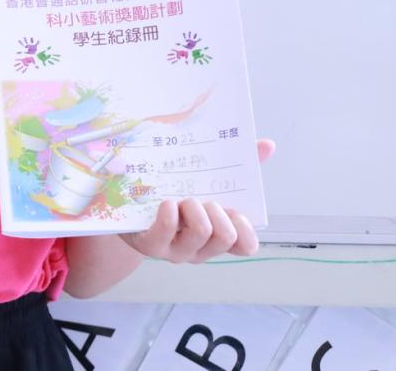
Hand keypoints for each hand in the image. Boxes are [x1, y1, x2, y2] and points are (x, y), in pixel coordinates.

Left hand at [119, 138, 275, 262]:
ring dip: (195, 208)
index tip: (235, 209)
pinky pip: (166, 231)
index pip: (246, 246)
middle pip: (225, 237)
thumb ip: (239, 165)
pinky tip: (166, 202)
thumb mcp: (205, 180)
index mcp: (217, 236)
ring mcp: (175, 249)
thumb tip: (267, 145)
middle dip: (218, 212)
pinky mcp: (150, 245)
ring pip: (202, 232)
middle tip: (203, 200)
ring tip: (183, 199)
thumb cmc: (173, 192)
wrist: (128, 204)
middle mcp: (199, 248)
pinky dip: (169, 214)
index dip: (246, 229)